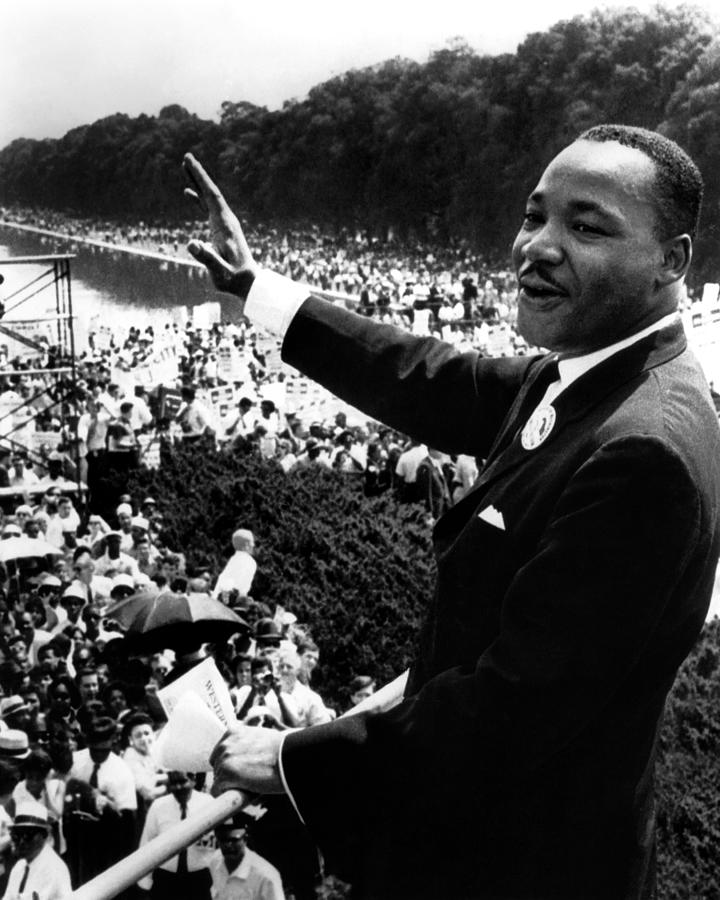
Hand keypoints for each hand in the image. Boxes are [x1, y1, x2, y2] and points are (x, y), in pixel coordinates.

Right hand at [183, 153, 257, 302]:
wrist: (248, 283)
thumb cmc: (234, 278)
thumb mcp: (220, 271)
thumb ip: (207, 258)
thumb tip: (191, 243)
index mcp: (226, 225)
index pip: (212, 196)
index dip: (201, 178)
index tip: (191, 161)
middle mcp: (226, 220)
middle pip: (211, 192)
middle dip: (199, 174)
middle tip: (186, 156)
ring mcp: (223, 224)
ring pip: (209, 198)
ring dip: (198, 182)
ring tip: (185, 166)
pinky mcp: (220, 229)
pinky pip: (207, 208)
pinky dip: (198, 198)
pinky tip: (188, 192)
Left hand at [209, 722, 284, 794]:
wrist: (289, 757)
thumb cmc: (282, 750)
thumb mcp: (262, 738)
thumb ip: (249, 744)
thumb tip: (248, 758)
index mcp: (233, 732)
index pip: (221, 751)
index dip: (231, 762)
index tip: (240, 769)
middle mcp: (225, 744)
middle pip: (217, 765)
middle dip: (227, 773)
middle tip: (245, 779)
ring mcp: (224, 760)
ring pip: (218, 779)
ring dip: (230, 785)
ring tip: (249, 786)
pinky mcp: (225, 776)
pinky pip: (216, 791)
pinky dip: (226, 796)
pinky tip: (240, 794)